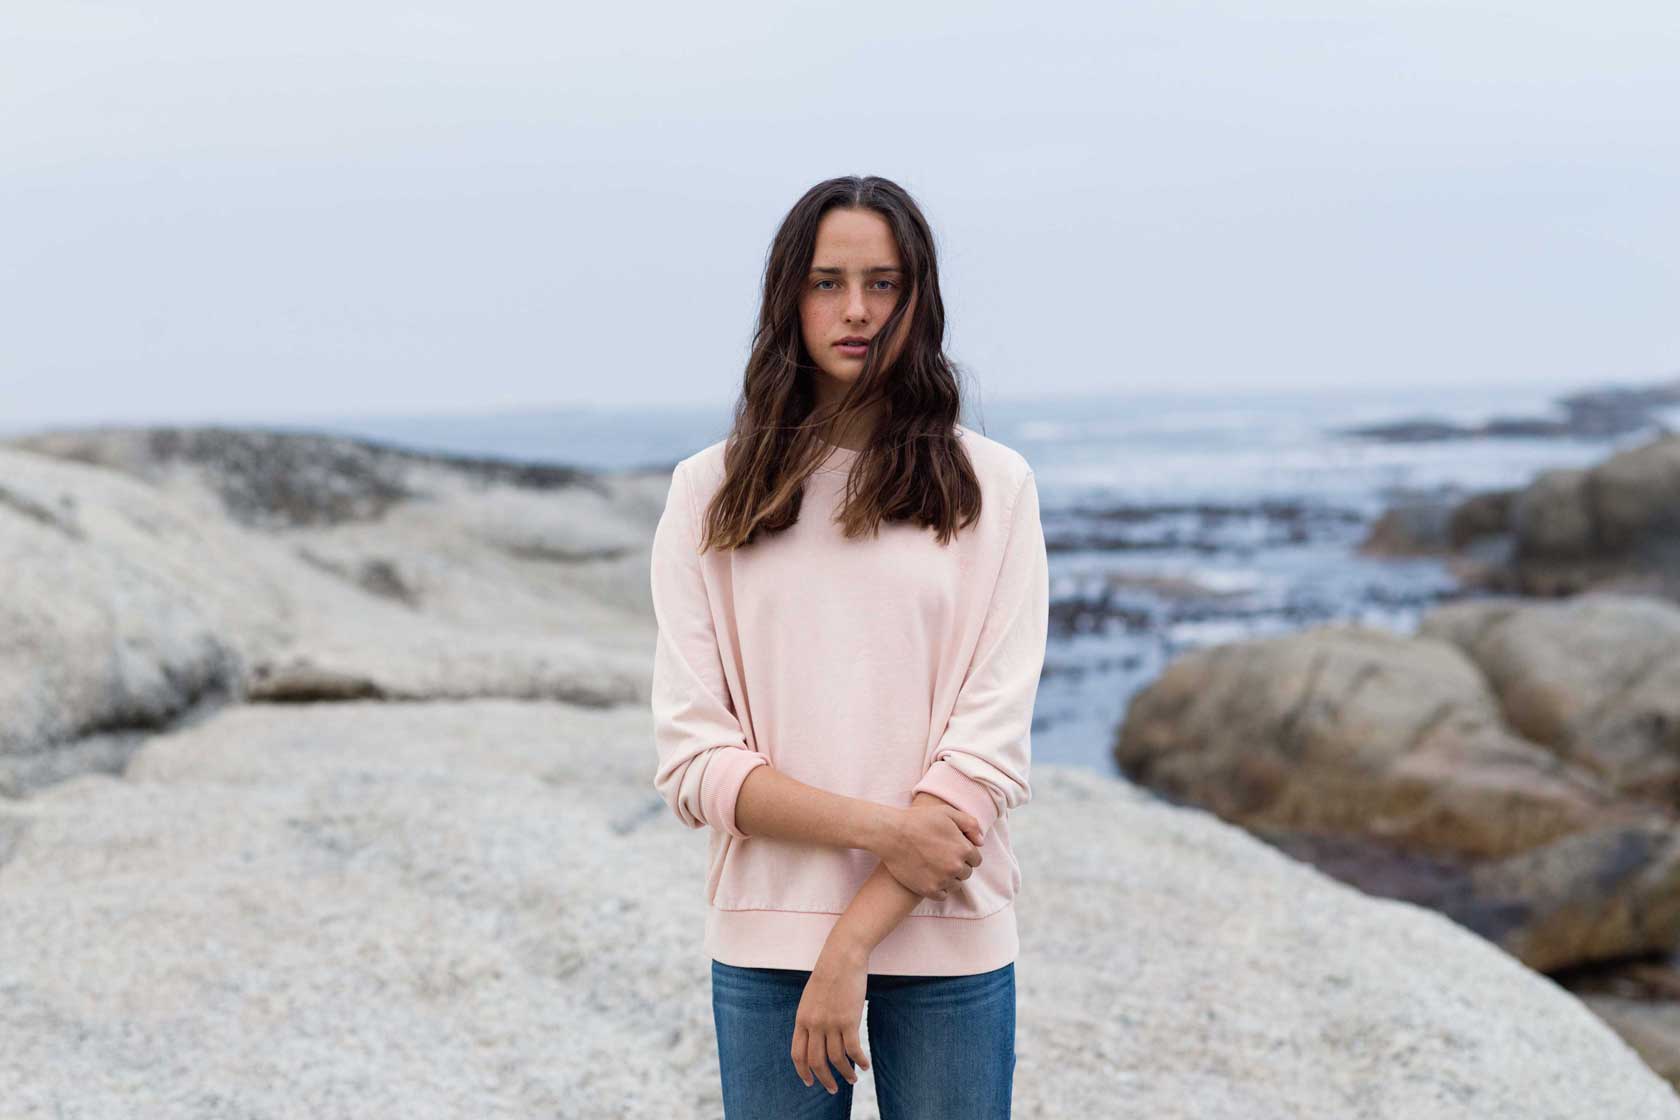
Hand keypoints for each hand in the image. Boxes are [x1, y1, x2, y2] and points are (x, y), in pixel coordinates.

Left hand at [791, 943, 870, 1093]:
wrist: (842, 958)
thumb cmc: (829, 975)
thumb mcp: (811, 998)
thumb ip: (811, 1018)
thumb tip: (816, 1038)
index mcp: (801, 1019)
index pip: (797, 1054)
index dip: (803, 1071)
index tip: (810, 1082)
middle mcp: (814, 1024)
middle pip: (816, 1061)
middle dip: (824, 1079)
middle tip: (833, 1089)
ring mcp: (831, 1023)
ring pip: (836, 1059)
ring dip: (845, 1073)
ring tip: (852, 1080)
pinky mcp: (849, 1020)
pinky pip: (854, 1049)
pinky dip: (859, 1061)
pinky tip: (865, 1066)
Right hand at [875, 797, 982, 899]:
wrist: (892, 834)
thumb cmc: (919, 820)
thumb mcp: (947, 813)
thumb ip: (970, 824)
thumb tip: (980, 842)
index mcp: (963, 849)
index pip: (976, 859)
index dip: (966, 854)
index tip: (953, 849)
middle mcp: (956, 867)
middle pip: (966, 873)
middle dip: (958, 865)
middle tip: (942, 857)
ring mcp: (942, 880)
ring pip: (955, 885)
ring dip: (949, 878)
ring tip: (936, 867)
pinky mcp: (928, 890)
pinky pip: (942, 895)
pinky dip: (939, 888)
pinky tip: (931, 877)